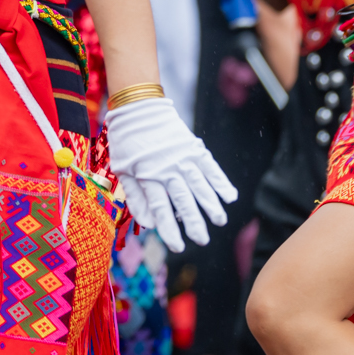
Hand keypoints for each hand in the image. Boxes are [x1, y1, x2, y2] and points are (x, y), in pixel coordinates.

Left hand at [106, 96, 237, 252]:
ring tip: (220, 221)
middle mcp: (168, 169)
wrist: (139, 107)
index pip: (161, 209)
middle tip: (202, 240)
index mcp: (148, 176)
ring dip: (211, 205)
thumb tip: (148, 223)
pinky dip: (221, 182)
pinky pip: (211, 167)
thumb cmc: (127, 141)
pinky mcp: (195, 148)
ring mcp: (184, 158)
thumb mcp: (123, 169)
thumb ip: (135, 196)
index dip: (169, 229)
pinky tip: (230, 197)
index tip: (177, 246)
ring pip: (200, 186)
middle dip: (194, 223)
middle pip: (184, 201)